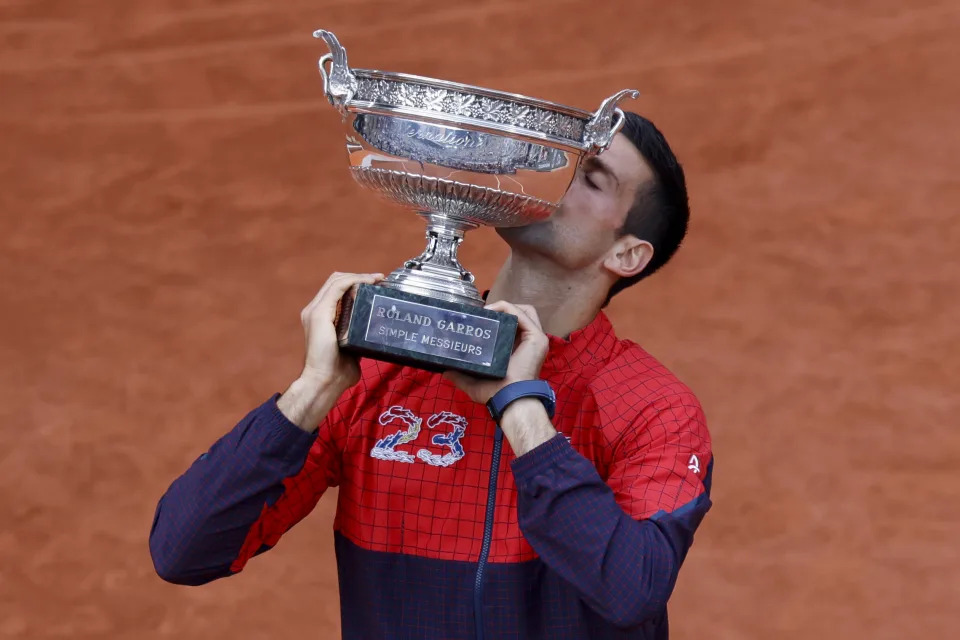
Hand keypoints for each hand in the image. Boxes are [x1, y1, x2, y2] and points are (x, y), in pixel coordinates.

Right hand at [278, 272, 382, 430]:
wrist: (325, 381)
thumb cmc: (338, 371)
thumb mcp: (351, 347)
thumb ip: (358, 337)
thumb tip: (374, 334)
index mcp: (320, 318)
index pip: (336, 290)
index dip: (355, 283)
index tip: (376, 284)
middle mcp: (314, 311)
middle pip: (336, 281)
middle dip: (359, 277)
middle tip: (380, 280)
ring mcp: (315, 311)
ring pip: (337, 280)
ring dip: (359, 276)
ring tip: (378, 279)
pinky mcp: (319, 313)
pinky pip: (338, 287)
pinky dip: (355, 280)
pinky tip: (369, 281)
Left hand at [443, 301, 548, 404]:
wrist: (509, 400)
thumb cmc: (496, 393)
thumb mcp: (474, 383)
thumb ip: (460, 375)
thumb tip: (444, 370)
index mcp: (518, 350)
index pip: (512, 326)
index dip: (497, 318)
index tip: (478, 318)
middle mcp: (528, 342)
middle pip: (520, 315)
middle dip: (503, 310)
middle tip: (483, 314)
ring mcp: (535, 339)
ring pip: (524, 311)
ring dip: (504, 307)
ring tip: (486, 311)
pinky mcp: (537, 337)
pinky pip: (521, 313)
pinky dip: (506, 308)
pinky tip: (490, 312)